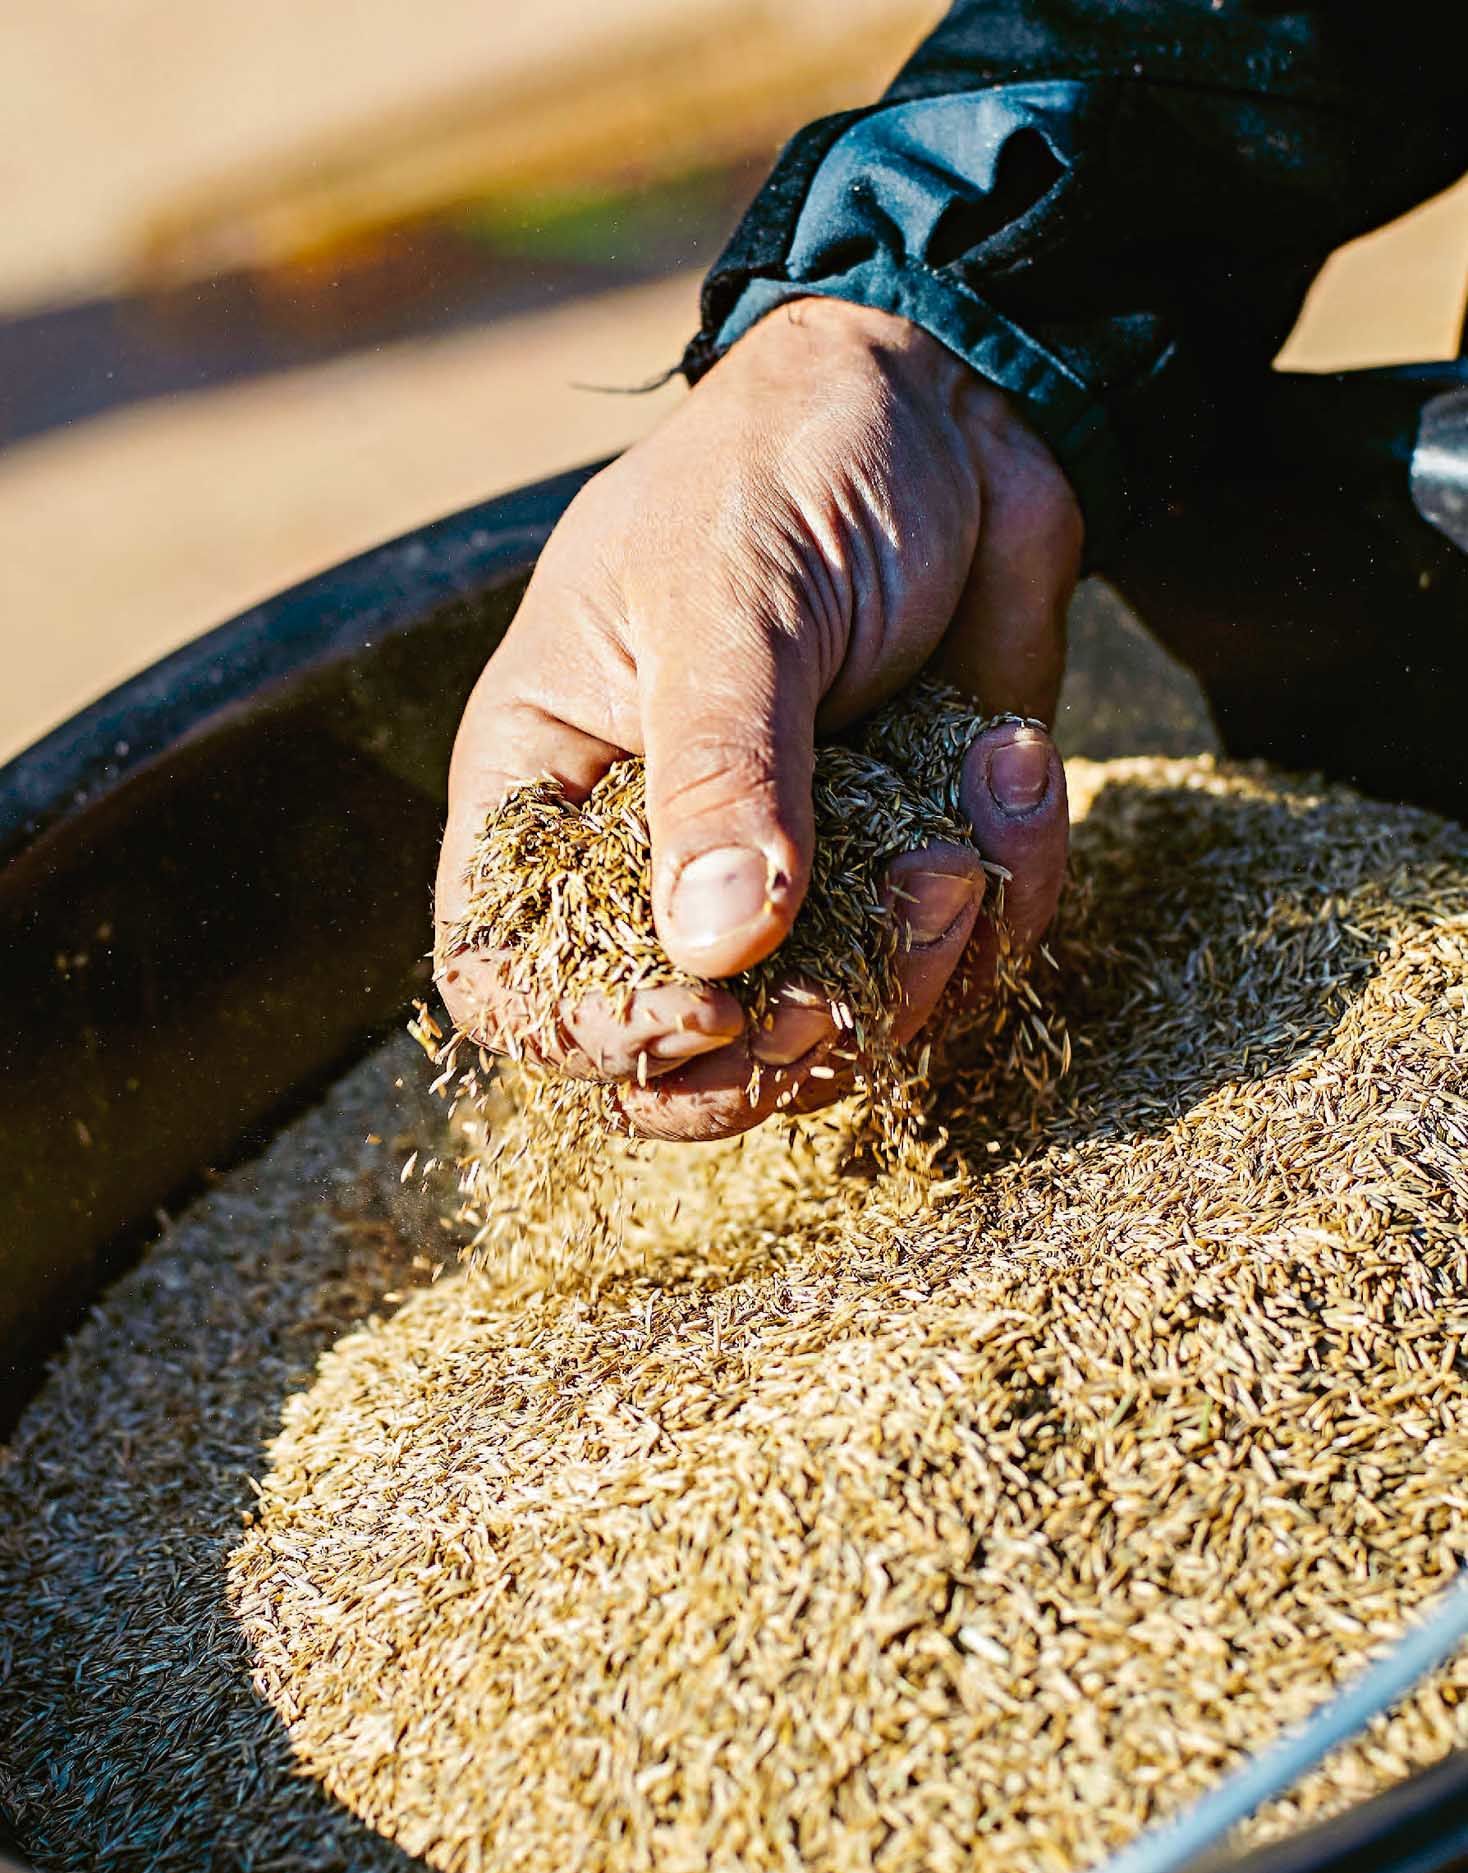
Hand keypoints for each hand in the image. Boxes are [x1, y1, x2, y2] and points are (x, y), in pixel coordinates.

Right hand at [436, 296, 1079, 1139]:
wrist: (954, 405)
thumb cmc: (788, 464)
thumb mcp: (732, 597)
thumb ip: (720, 768)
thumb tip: (716, 951)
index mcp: (552, 793)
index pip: (515, 981)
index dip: (594, 1033)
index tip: (710, 1008)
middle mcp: (658, 863)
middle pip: (682, 1062)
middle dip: (790, 1040)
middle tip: (875, 959)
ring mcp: (793, 883)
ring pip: (838, 1034)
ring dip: (925, 964)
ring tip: (970, 830)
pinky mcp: (907, 873)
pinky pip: (962, 964)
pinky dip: (1012, 888)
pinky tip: (1015, 766)